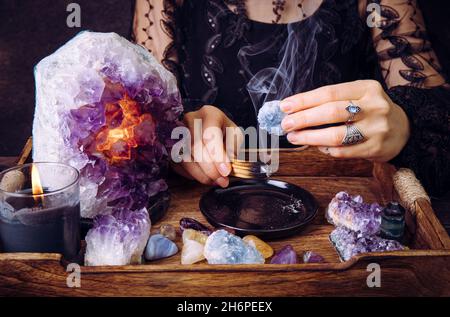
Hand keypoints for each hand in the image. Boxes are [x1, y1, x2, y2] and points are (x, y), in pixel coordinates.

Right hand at [172, 105, 241, 186]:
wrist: (210, 130)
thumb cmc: (224, 132)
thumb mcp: (235, 135)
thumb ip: (233, 147)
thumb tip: (225, 164)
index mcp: (210, 113)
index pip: (209, 135)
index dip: (217, 156)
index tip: (226, 171)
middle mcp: (190, 120)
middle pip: (195, 147)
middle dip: (210, 169)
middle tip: (222, 181)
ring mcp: (177, 132)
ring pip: (185, 158)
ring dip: (201, 175)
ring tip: (216, 181)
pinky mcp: (170, 146)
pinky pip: (178, 165)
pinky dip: (192, 175)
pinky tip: (204, 177)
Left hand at [280, 80, 409, 161]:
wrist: (404, 129)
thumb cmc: (370, 111)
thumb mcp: (358, 97)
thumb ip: (331, 102)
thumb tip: (295, 111)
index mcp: (366, 88)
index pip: (329, 92)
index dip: (304, 100)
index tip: (285, 106)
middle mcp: (374, 106)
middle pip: (331, 112)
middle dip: (304, 118)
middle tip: (286, 124)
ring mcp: (376, 129)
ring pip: (336, 135)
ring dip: (310, 137)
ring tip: (294, 137)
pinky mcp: (375, 148)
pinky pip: (343, 152)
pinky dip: (325, 149)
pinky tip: (315, 146)